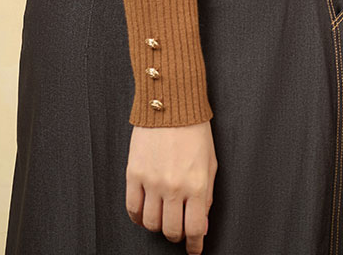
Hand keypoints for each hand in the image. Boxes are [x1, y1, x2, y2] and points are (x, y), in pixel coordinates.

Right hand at [126, 119, 216, 252]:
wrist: (171, 103)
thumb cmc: (194, 131)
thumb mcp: (210, 164)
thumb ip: (207, 197)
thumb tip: (200, 226)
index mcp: (196, 185)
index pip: (194, 230)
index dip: (194, 245)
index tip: (193, 249)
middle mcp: (174, 187)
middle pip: (171, 231)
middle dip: (176, 235)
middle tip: (178, 228)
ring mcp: (152, 181)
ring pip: (151, 223)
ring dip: (158, 226)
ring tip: (162, 216)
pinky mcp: (134, 173)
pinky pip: (132, 208)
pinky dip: (138, 216)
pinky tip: (144, 211)